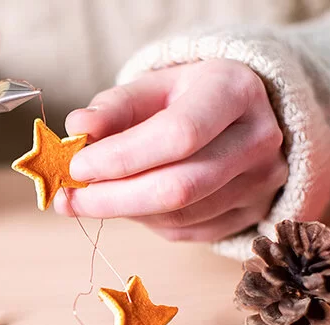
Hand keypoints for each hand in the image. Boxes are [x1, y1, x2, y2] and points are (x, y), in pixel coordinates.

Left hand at [58, 59, 285, 241]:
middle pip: (179, 187)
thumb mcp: (150, 87)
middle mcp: (257, 139)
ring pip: (179, 216)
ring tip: (90, 198)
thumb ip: (113, 107)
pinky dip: (145, 221)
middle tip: (69, 199)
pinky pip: (186, 231)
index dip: (120, 157)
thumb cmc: (185, 98)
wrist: (238, 115)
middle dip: (112, 199)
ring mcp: (260, 182)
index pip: (177, 135)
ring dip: (124, 212)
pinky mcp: (251, 213)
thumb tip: (77, 128)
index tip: (76, 167)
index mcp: (234, 91)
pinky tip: (126, 203)